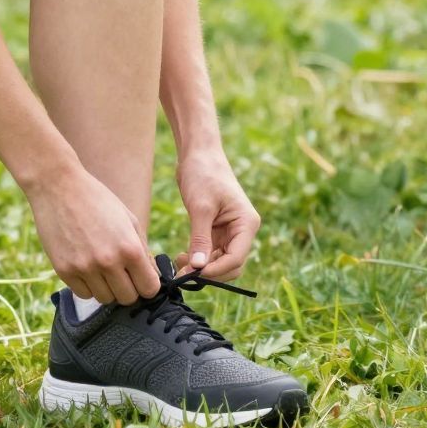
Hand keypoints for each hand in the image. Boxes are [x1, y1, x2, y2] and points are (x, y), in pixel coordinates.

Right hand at [27, 163, 161, 304]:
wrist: (59, 186)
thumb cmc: (97, 200)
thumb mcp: (128, 219)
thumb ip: (141, 249)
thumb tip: (150, 276)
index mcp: (129, 248)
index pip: (149, 288)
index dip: (148, 285)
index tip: (142, 277)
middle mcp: (108, 262)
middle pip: (128, 299)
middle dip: (129, 288)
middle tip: (122, 273)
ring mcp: (85, 268)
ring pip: (105, 299)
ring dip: (108, 288)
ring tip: (102, 266)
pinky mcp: (64, 271)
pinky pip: (83, 294)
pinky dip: (88, 285)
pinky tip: (87, 266)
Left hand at [175, 146, 260, 281]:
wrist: (198, 154)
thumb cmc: (203, 174)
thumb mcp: (201, 207)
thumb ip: (201, 239)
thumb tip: (198, 268)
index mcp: (247, 223)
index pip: (236, 258)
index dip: (216, 270)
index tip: (193, 274)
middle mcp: (242, 230)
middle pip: (231, 265)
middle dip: (209, 272)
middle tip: (183, 273)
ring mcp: (230, 232)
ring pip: (220, 263)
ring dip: (201, 268)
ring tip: (179, 263)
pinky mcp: (217, 232)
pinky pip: (211, 254)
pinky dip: (198, 259)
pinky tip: (182, 256)